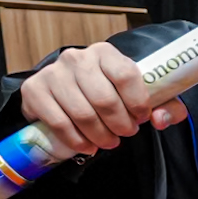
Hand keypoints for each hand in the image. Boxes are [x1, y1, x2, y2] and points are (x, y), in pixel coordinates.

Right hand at [18, 42, 184, 156]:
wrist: (67, 90)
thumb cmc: (109, 91)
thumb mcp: (140, 94)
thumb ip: (163, 104)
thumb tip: (161, 119)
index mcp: (105, 52)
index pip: (126, 75)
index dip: (138, 103)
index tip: (142, 118)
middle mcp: (76, 58)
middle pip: (104, 99)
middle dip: (120, 124)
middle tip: (126, 134)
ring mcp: (53, 73)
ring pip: (82, 114)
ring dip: (100, 136)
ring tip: (109, 142)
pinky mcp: (34, 90)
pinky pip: (59, 123)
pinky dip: (77, 141)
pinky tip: (87, 146)